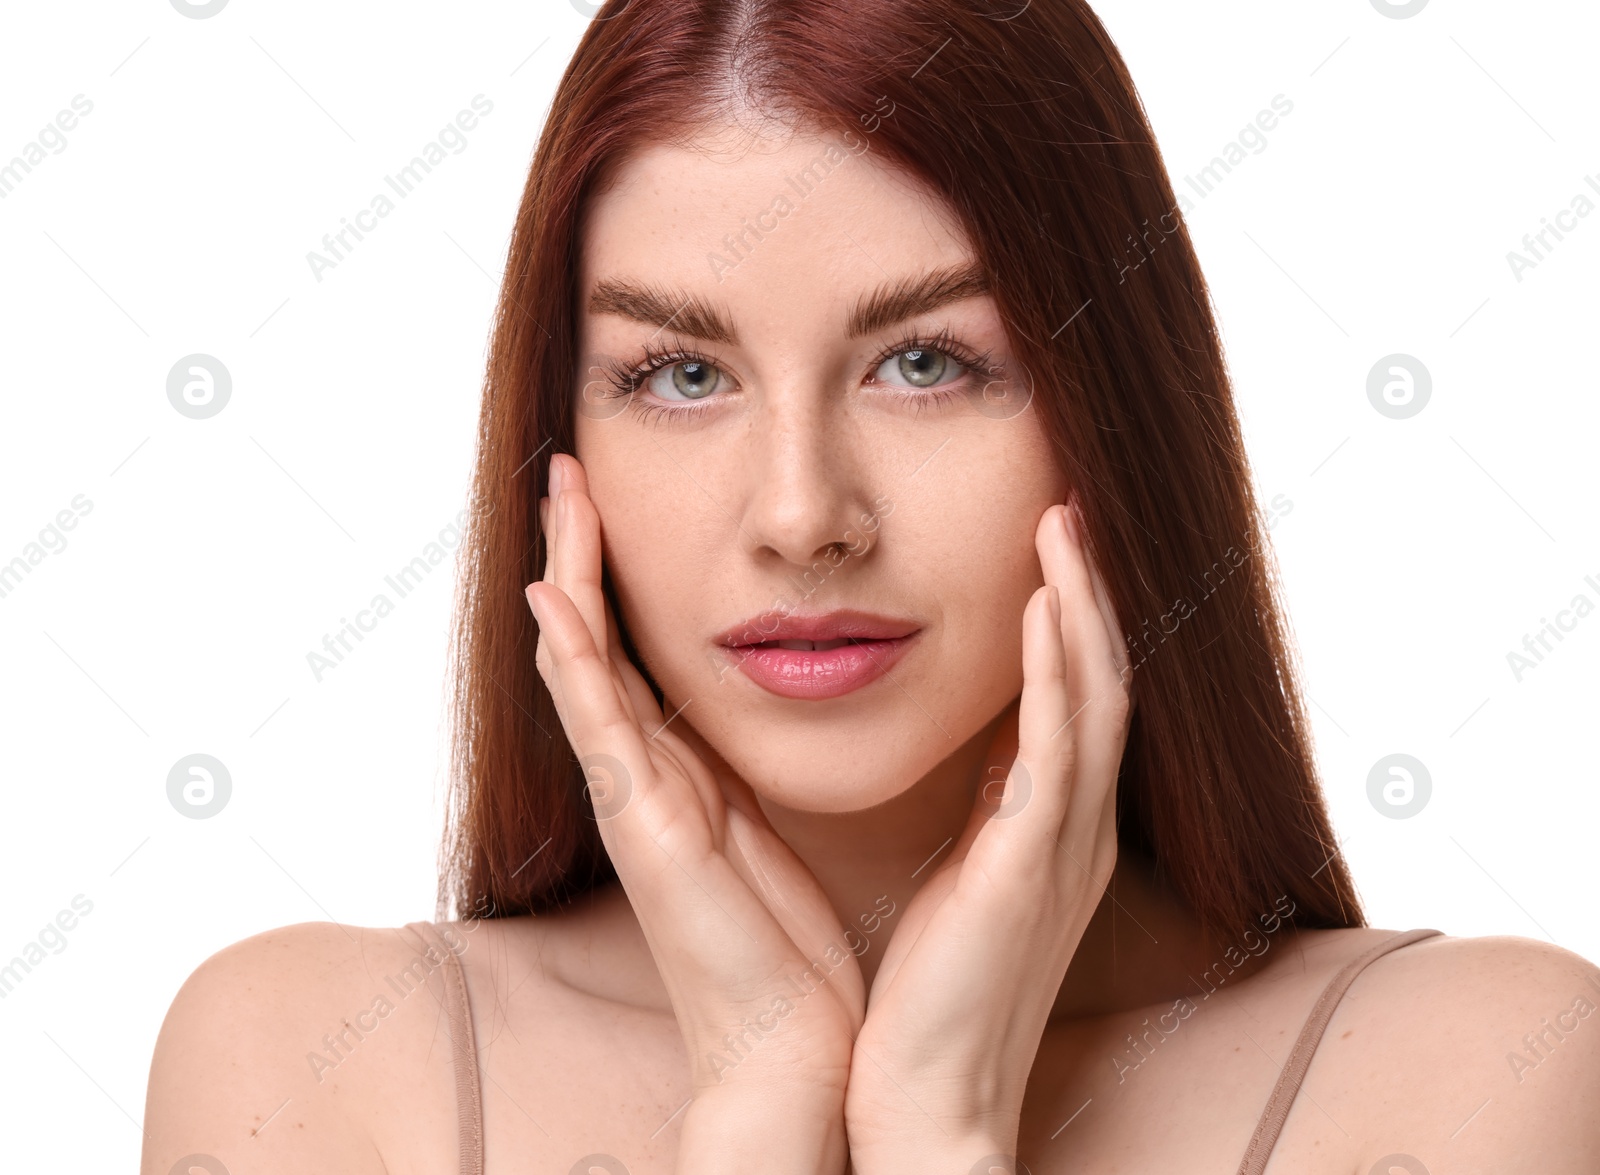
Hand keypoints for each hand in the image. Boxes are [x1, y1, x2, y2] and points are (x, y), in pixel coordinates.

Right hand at [526, 453, 861, 1169]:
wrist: (788, 1044)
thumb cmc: (785, 944)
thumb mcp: (769, 827)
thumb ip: (749, 768)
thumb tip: (768, 708)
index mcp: (676, 774)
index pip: (631, 655)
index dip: (616, 578)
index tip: (614, 500)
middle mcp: (641, 777)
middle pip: (593, 644)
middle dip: (579, 556)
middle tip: (569, 471)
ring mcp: (633, 800)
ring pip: (583, 667)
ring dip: (567, 579)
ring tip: (560, 498)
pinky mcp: (644, 828)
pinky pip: (599, 726)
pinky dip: (573, 661)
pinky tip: (554, 600)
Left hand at [842, 499, 1132, 1172]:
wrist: (929, 1101)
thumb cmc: (936, 994)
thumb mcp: (967, 878)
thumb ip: (987, 811)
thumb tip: (985, 748)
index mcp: (1054, 830)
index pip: (1079, 702)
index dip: (1074, 621)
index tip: (1051, 546)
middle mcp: (1075, 830)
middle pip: (1102, 683)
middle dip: (1090, 593)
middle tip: (1072, 508)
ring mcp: (1062, 849)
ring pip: (1093, 701)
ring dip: (1083, 608)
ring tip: (1064, 526)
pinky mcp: (1029, 871)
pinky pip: (1055, 752)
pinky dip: (1057, 673)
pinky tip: (1047, 609)